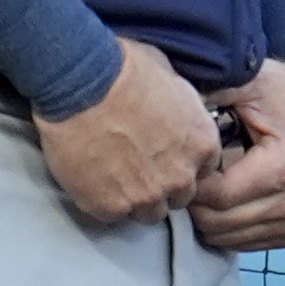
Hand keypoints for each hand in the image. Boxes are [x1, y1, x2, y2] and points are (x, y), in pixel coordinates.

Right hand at [34, 38, 220, 224]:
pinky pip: (114, 215)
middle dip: (164, 183)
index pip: (203, 169)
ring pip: (149, 212)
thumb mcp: (173, 80)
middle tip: (138, 164)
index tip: (167, 154)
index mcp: (202, 145)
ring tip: (115, 174)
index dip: (183, 161)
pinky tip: (94, 178)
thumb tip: (178, 115)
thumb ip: (184, 110)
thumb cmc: (126, 70)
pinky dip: (105, 201)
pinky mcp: (110, 208)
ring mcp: (146, 197)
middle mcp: (181, 177)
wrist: (81, 83)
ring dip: (137, 198)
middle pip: (180, 195)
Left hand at [190, 59, 284, 252]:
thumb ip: (213, 89)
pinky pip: (240, 244)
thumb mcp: (250, 81)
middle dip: (193, 201)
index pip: (219, 196)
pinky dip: (223, 225)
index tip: (182, 161)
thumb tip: (174, 103)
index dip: (191, 183)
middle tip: (188, 172)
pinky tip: (222, 197)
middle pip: (218, 222)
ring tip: (205, 182)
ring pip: (225, 238)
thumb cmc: (282, 94)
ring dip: (206, 215)